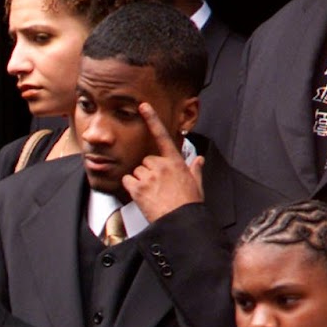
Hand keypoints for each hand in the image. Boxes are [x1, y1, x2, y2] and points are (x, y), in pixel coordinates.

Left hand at [121, 102, 203, 223]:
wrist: (180, 220)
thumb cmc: (188, 204)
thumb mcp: (197, 184)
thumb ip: (195, 170)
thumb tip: (199, 160)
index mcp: (176, 162)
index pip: (162, 136)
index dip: (152, 119)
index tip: (144, 106)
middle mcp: (161, 165)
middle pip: (146, 161)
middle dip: (148, 172)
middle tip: (158, 186)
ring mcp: (149, 176)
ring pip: (136, 171)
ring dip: (140, 181)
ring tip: (153, 193)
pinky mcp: (137, 187)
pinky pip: (127, 181)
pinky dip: (131, 188)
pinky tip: (143, 196)